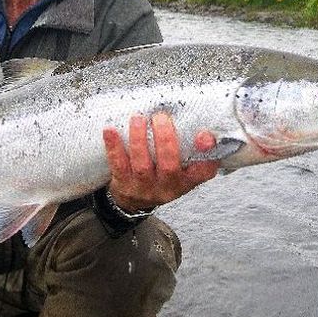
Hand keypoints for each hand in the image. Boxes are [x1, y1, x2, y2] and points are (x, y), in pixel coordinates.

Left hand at [102, 112, 218, 212]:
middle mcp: (167, 186)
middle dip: (165, 139)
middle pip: (169, 166)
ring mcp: (144, 187)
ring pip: (142, 165)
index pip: (203, 171)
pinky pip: (118, 164)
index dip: (207, 153)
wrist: (133, 201)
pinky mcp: (123, 184)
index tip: (204, 135)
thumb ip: (189, 149)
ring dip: (139, 140)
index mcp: (186, 180)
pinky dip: (114, 146)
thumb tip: (194, 115)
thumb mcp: (181, 169)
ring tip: (138, 118)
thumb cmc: (161, 176)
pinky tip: (110, 130)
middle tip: (161, 117)